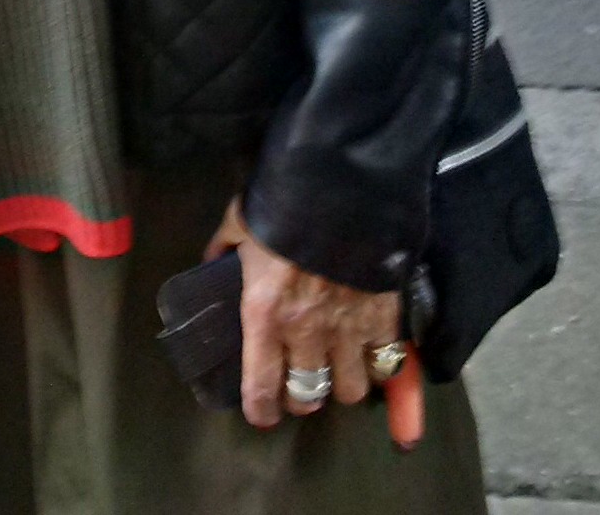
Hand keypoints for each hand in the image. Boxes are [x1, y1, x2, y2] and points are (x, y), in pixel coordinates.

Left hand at [209, 197, 423, 446]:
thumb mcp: (240, 221)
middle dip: (302, 396)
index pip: (260, 388)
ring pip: (350, 390)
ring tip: (337, 367)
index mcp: (264, 315)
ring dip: (342, 383)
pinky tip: (370, 351)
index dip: (260, 410)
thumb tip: (214, 260)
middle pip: (308, 395)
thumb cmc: (283, 202)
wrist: (343, 185)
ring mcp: (349, 330)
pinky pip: (385, 366)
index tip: (262, 413)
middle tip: (300, 382)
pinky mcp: (384, 319)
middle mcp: (306, 334)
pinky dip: (378, 365)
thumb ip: (225, 247)